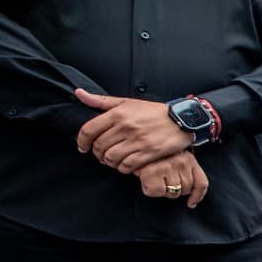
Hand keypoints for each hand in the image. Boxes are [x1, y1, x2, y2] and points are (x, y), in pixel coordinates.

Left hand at [75, 88, 193, 171]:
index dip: (82, 142)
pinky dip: (124, 168)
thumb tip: (79, 93)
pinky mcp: (149, 152)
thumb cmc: (154, 112)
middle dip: (98, 153)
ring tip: (114, 160)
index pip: (88, 131)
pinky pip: (127, 166)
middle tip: (102, 154)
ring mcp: (138, 141)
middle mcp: (126, 127)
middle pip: (99, 147)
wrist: (182, 120)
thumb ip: (101, 100)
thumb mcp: (127, 102)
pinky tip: (126, 164)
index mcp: (118, 114)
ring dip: (110, 162)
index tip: (83, 147)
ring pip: (111, 158)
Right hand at [136, 151, 208, 206]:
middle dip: (175, 190)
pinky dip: (151, 191)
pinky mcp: (153, 172)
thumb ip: (184, 171)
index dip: (197, 196)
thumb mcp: (175, 158)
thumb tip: (190, 194)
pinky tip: (147, 181)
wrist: (136, 146)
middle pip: (186, 189)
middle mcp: (182, 162)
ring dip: (163, 191)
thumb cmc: (155, 155)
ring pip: (173, 193)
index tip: (191, 204)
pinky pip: (157, 192)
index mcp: (189, 158)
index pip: (201, 183)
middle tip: (163, 181)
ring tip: (155, 180)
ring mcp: (169, 167)